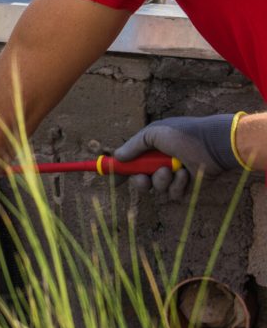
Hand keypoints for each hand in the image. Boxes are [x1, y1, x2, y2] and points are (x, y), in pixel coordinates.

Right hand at [114, 114, 238, 199]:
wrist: (213, 144)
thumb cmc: (184, 135)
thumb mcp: (153, 133)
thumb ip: (133, 146)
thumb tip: (117, 157)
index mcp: (152, 149)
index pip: (131, 162)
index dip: (121, 171)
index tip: (113, 180)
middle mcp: (161, 162)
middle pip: (140, 180)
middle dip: (139, 181)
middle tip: (142, 178)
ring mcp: (174, 176)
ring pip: (156, 188)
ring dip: (161, 180)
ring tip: (171, 169)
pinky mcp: (186, 187)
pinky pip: (173, 194)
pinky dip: (177, 185)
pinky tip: (185, 173)